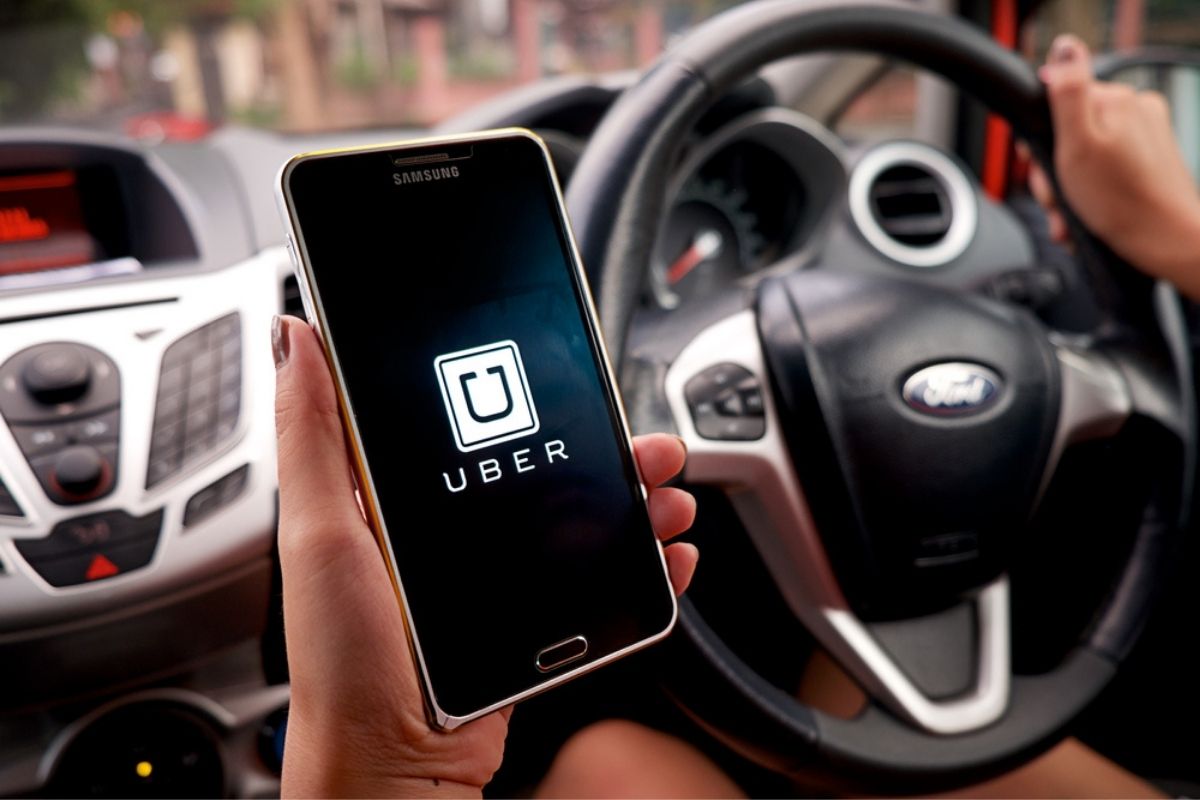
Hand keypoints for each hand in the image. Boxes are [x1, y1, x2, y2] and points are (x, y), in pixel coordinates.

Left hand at [271, 315, 698, 797]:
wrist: (395, 765)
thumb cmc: (344, 665)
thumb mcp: (320, 536)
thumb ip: (312, 437)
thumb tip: (297, 339)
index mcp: (392, 496)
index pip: (464, 418)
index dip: (521, 388)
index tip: (567, 372)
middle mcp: (447, 527)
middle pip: (539, 462)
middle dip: (602, 447)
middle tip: (643, 444)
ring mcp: (492, 573)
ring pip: (579, 515)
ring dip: (634, 501)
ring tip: (667, 499)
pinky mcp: (526, 616)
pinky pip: (593, 574)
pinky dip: (638, 562)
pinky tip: (666, 555)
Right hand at [1032, 34, 1199, 298]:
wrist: (1165, 241)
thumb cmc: (1122, 202)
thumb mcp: (1077, 144)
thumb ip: (1067, 92)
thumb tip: (1063, 48)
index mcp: (1114, 101)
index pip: (1055, 103)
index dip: (1038, 140)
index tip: (1039, 165)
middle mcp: (1133, 112)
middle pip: (1068, 134)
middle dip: (1053, 172)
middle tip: (1058, 197)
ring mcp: (1143, 137)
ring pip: (1083, 158)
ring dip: (1068, 191)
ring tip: (1071, 215)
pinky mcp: (1147, 162)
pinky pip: (1104, 173)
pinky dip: (1088, 196)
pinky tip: (1086, 216)